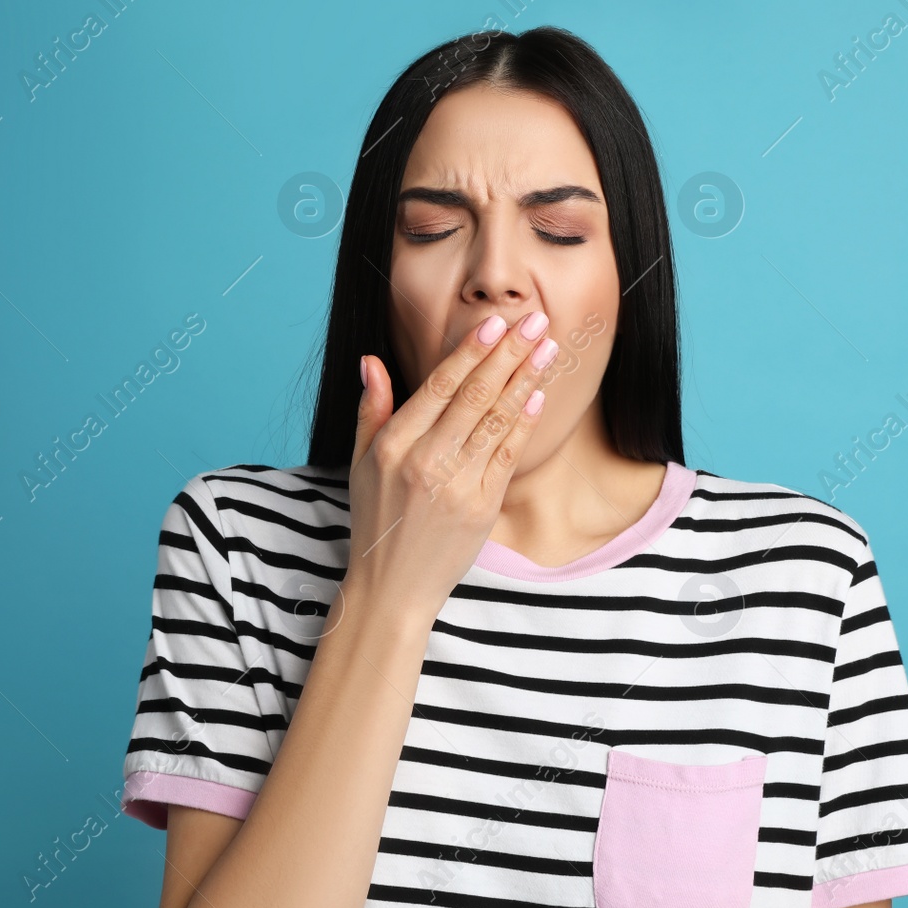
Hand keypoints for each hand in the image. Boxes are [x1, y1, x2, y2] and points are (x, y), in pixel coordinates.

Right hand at [344, 311, 557, 622]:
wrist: (393, 587)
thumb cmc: (376, 519)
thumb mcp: (360, 462)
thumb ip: (372, 409)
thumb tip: (371, 361)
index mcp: (394, 446)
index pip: (439, 387)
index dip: (470, 352)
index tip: (494, 323)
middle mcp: (426, 462)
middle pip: (475, 397)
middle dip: (509, 355)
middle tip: (535, 321)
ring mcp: (457, 486)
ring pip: (497, 421)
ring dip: (525, 380)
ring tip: (547, 349)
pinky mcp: (482, 507)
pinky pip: (508, 456)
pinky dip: (523, 423)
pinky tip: (537, 395)